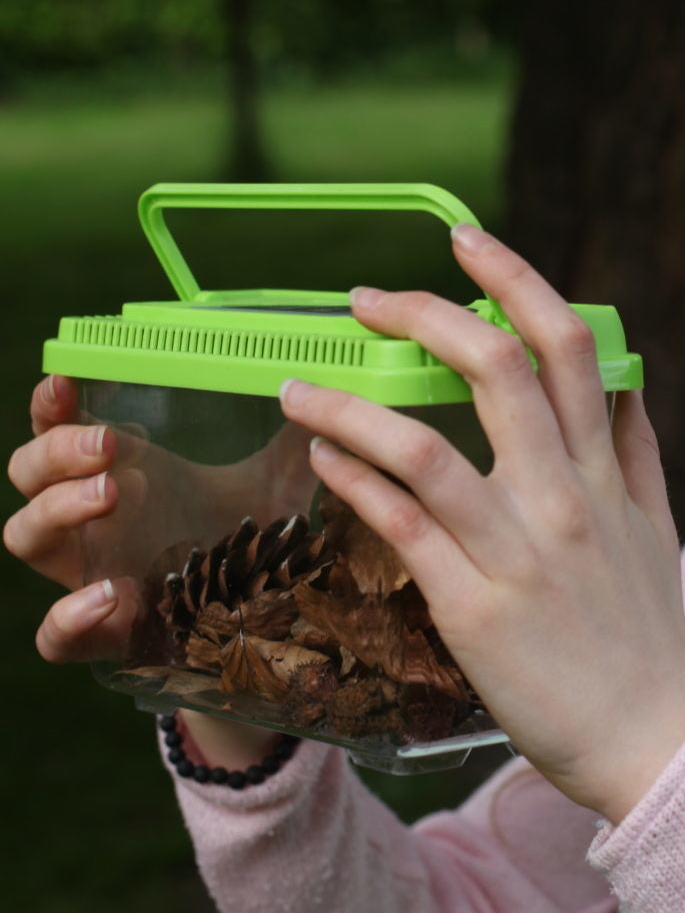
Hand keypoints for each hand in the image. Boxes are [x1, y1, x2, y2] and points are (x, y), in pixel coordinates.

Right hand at [6, 376, 314, 663]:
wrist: (261, 613)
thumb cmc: (251, 533)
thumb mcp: (276, 479)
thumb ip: (297, 437)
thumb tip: (322, 389)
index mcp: (122, 470)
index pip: (58, 428)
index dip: (49, 405)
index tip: (65, 383)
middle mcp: (92, 517)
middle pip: (28, 474)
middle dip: (57, 451)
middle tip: (110, 443)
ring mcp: (90, 570)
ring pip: (25, 536)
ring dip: (56, 509)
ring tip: (110, 493)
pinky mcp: (104, 630)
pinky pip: (54, 635)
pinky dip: (68, 617)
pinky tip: (109, 594)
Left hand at [280, 223, 684, 821]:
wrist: (649, 737)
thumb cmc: (646, 627)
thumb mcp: (656, 522)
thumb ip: (636, 444)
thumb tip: (624, 378)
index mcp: (605, 467)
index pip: (567, 344)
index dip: (514, 278)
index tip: (465, 241)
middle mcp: (564, 496)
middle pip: (495, 369)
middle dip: (426, 313)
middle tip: (368, 299)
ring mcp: (516, 551)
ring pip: (425, 448)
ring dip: (351, 404)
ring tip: (299, 385)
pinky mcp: (472, 607)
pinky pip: (400, 527)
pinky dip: (353, 478)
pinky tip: (320, 454)